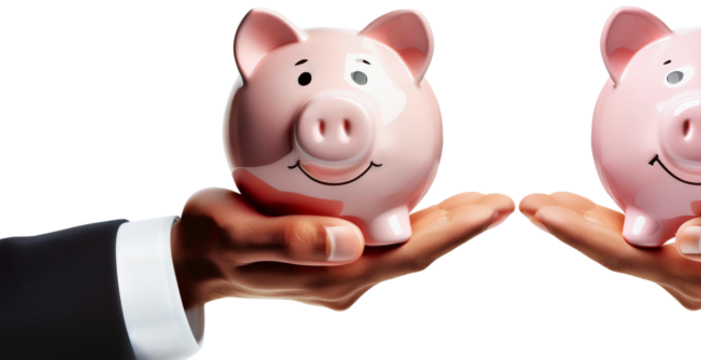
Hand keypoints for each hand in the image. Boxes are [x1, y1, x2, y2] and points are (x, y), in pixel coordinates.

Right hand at [171, 186, 514, 311]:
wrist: (192, 258)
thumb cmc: (211, 241)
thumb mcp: (236, 235)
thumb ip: (290, 240)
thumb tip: (349, 241)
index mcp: (335, 276)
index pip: (409, 256)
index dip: (456, 234)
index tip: (493, 210)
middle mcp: (349, 278)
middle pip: (421, 252)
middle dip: (467, 228)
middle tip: (508, 200)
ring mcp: (346, 270)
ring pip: (411, 246)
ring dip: (450, 225)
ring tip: (488, 200)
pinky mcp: (341, 257)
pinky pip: (391, 238)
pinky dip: (420, 219)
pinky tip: (437, 199)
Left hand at [516, 186, 700, 311]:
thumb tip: (687, 240)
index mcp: (700, 276)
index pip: (625, 256)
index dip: (578, 236)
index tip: (541, 211)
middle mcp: (685, 279)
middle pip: (613, 252)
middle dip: (566, 228)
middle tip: (525, 201)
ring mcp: (686, 272)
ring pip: (622, 246)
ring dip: (582, 225)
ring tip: (543, 200)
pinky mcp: (691, 259)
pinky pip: (642, 239)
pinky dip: (611, 221)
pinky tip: (591, 203)